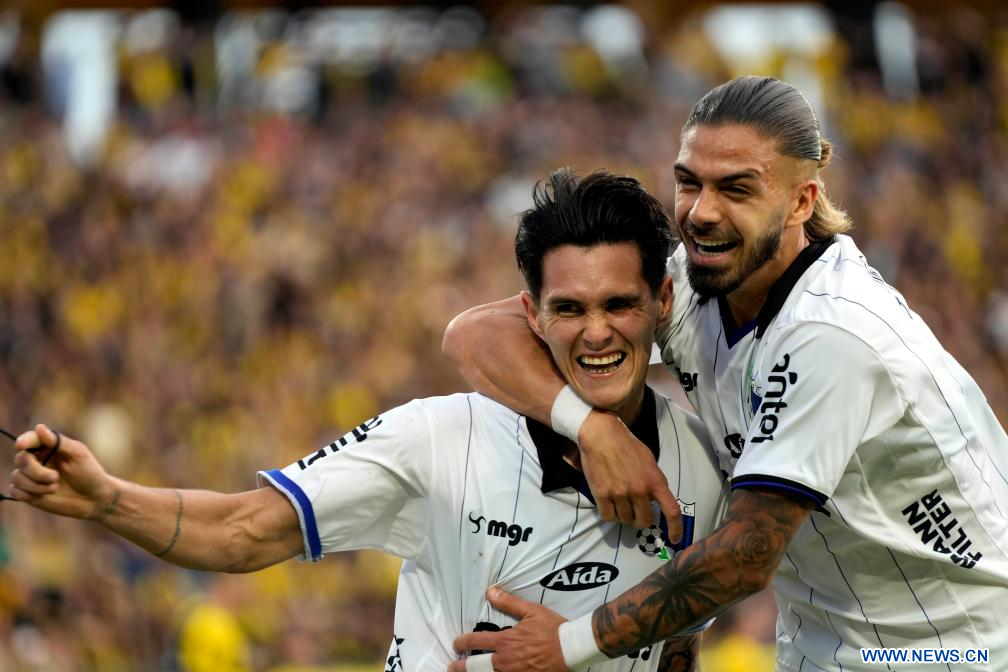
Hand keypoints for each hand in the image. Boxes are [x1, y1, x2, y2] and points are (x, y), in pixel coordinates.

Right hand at [11, 424, 116, 519]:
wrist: (94, 499)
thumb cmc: (90, 473)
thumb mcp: (78, 455)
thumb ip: (59, 442)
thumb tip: (39, 427)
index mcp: (49, 447)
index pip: (30, 439)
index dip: (24, 441)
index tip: (22, 446)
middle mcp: (37, 460)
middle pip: (21, 459)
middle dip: (36, 471)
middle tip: (55, 477)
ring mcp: (31, 477)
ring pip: (17, 477)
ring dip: (35, 485)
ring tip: (55, 488)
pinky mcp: (28, 492)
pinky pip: (14, 491)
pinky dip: (26, 494)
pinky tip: (42, 496)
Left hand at [450, 588, 567, 671]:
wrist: (571, 649)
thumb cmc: (552, 629)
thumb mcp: (531, 611)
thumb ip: (509, 603)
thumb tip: (490, 592)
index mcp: (505, 642)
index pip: (475, 642)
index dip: (462, 642)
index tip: (456, 642)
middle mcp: (505, 661)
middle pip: (475, 667)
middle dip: (460, 667)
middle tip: (452, 666)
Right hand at [578, 411, 681, 536]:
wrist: (601, 435)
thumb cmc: (627, 445)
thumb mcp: (649, 461)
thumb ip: (654, 481)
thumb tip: (654, 500)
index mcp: (655, 481)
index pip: (671, 511)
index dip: (675, 529)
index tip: (674, 539)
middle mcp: (639, 490)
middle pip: (644, 521)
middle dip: (640, 519)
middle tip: (635, 510)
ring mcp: (620, 493)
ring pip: (625, 520)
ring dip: (623, 515)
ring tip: (619, 501)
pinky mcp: (602, 495)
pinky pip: (608, 517)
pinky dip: (609, 513)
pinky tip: (609, 503)